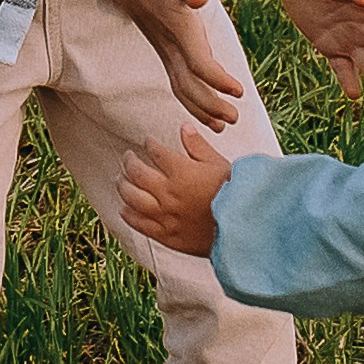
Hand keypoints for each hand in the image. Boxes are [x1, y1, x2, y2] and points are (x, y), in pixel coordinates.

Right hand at [70, 0, 246, 128]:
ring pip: (180, 88)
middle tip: (235, 119)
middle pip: (189, 85)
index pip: (198, 64)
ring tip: (222, 124)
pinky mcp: (163, 48)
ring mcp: (163, 49)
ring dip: (201, 108)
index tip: (239, 91)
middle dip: (211, 106)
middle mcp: (169, 44)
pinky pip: (176, 81)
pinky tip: (204, 105)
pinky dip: (191, 98)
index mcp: (178, 28)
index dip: (218, 80)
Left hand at [118, 122, 232, 259]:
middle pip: (137, 173)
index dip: (149, 144)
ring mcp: (165, 215)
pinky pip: (140, 224)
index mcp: (181, 172)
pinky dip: (128, 214)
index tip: (148, 142)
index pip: (155, 152)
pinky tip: (124, 208)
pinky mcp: (167, 235)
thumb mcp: (219, 164)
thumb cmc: (235, 194)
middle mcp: (168, 193)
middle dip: (129, 162)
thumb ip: (198, 146)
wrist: (243, 229)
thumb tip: (184, 127)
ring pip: (132, 198)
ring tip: (120, 180)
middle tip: (127, 157)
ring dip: (123, 186)